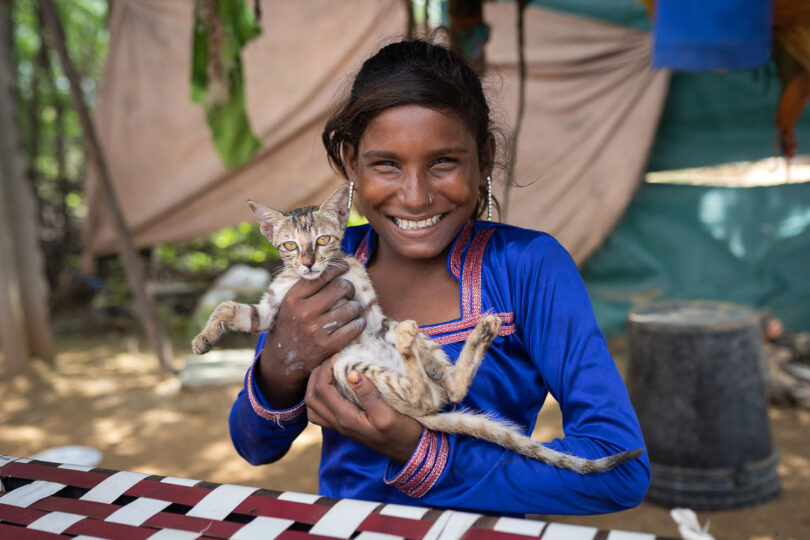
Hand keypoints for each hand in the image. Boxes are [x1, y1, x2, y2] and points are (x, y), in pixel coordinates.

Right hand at [257, 261, 366, 407]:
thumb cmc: (289, 327)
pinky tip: (356, 322)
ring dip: (356, 306)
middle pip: (340, 288)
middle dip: (349, 287)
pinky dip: (359, 323)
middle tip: (348, 291)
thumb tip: (332, 268)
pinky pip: (354, 327)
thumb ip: (305, 289)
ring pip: (351, 307)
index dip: (337, 268)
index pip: (321, 276)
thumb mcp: (288, 305)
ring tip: (353, 308)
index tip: (344, 267)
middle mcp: (304, 312)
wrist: (282, 362)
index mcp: (293, 299)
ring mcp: (317, 330)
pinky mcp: (328, 346)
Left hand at [305, 356, 423, 463]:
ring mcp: (340, 426)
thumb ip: (369, 396)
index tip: (339, 355)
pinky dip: (320, 396)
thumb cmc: (403, 433)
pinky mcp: (346, 425)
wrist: (410, 451)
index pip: (322, 390)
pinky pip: (321, 412)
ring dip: (314, 386)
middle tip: (330, 360)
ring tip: (327, 371)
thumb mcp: (388, 415)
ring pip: (312, 407)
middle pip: (311, 398)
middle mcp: (338, 424)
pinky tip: (333, 386)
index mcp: (346, 419)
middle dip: (316, 375)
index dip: (326, 369)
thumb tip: (352, 374)